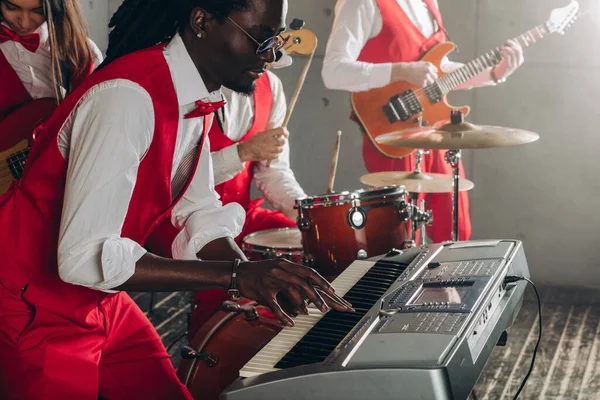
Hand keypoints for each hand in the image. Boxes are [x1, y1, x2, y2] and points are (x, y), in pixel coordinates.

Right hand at [236, 259, 353, 326]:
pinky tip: (291, 323)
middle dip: (317, 295)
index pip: (309, 272)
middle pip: (303, 282)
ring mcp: (271, 279)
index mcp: (286, 264)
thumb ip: (292, 273)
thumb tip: (309, 284)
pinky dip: (284, 316)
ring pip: (292, 291)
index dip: (322, 282)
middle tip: (326, 307)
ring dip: (302, 304)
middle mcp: (280, 269)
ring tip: (309, 314)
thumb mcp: (276, 267)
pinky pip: (276, 306)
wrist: (237, 272)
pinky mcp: (262, 291)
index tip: (333, 292)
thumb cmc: (259, 272)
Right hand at [237, 127, 288, 161]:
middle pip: (282, 141)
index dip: (286, 132)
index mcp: (267, 134)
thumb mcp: (260, 133)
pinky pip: (277, 156)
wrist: (246, 150)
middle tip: (279, 143)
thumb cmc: (253, 141)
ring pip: (280, 149)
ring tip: (275, 148)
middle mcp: (269, 141)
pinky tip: (272, 153)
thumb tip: (277, 128)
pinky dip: (276, 155)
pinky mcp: (267, 156)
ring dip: (279, 149)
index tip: (286, 135)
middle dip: (282, 142)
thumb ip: (269, 131)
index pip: (280, 130)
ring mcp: (268, 149)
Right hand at [391, 61, 437, 86]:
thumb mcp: (421, 63)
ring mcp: (426, 77)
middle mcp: (429, 71)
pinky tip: (417, 81)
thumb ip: (428, 66)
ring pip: (431, 82)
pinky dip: (421, 84)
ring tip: (422, 80)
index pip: (436, 70)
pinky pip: (425, 85)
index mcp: (429, 65)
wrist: (405, 70)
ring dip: (428, 81)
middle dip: (432, 77)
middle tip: (428, 78)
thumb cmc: (412, 66)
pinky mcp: (422, 83)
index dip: (432, 72)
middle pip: (435, 77)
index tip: (430, 74)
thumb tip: (434, 70)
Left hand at [493, 40, 523, 81]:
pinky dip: (504, 52)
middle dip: (512, 44)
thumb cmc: (503, 66)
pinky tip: (500, 52)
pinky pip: (507, 56)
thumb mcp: (509, 59)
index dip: (514, 44)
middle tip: (507, 42)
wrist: (499, 75)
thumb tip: (510, 43)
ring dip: (506, 48)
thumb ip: (512, 53)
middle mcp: (518, 62)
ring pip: (512, 52)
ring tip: (502, 48)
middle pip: (518, 50)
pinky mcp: (508, 66)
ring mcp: (514, 64)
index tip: (509, 42)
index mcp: (520, 60)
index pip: (520, 49)